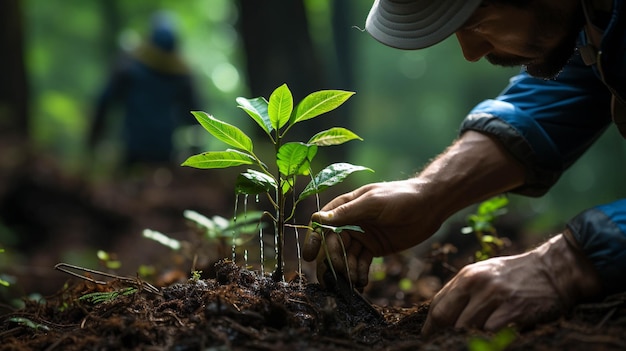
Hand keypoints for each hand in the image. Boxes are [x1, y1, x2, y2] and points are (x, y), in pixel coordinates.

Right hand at [302, 179, 444, 286]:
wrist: (429, 206)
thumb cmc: (400, 197)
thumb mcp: (372, 203)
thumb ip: (346, 212)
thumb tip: (318, 219)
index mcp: (345, 207)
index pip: (323, 225)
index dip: (314, 240)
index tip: (309, 257)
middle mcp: (350, 222)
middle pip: (332, 245)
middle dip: (333, 261)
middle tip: (336, 278)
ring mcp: (362, 236)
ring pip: (346, 257)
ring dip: (346, 270)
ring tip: (352, 282)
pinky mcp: (374, 248)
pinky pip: (361, 263)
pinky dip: (359, 274)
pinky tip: (362, 283)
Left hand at [421, 232, 601, 334]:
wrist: (554, 270)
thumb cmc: (516, 276)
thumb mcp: (485, 274)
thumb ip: (463, 292)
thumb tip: (440, 316)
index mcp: (467, 275)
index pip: (437, 305)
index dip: (430, 326)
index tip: (428, 338)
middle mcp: (477, 283)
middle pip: (446, 318)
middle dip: (442, 334)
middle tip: (443, 344)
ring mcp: (494, 297)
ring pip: (466, 328)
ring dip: (466, 338)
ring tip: (471, 340)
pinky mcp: (513, 311)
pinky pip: (490, 333)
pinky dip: (487, 339)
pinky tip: (489, 339)